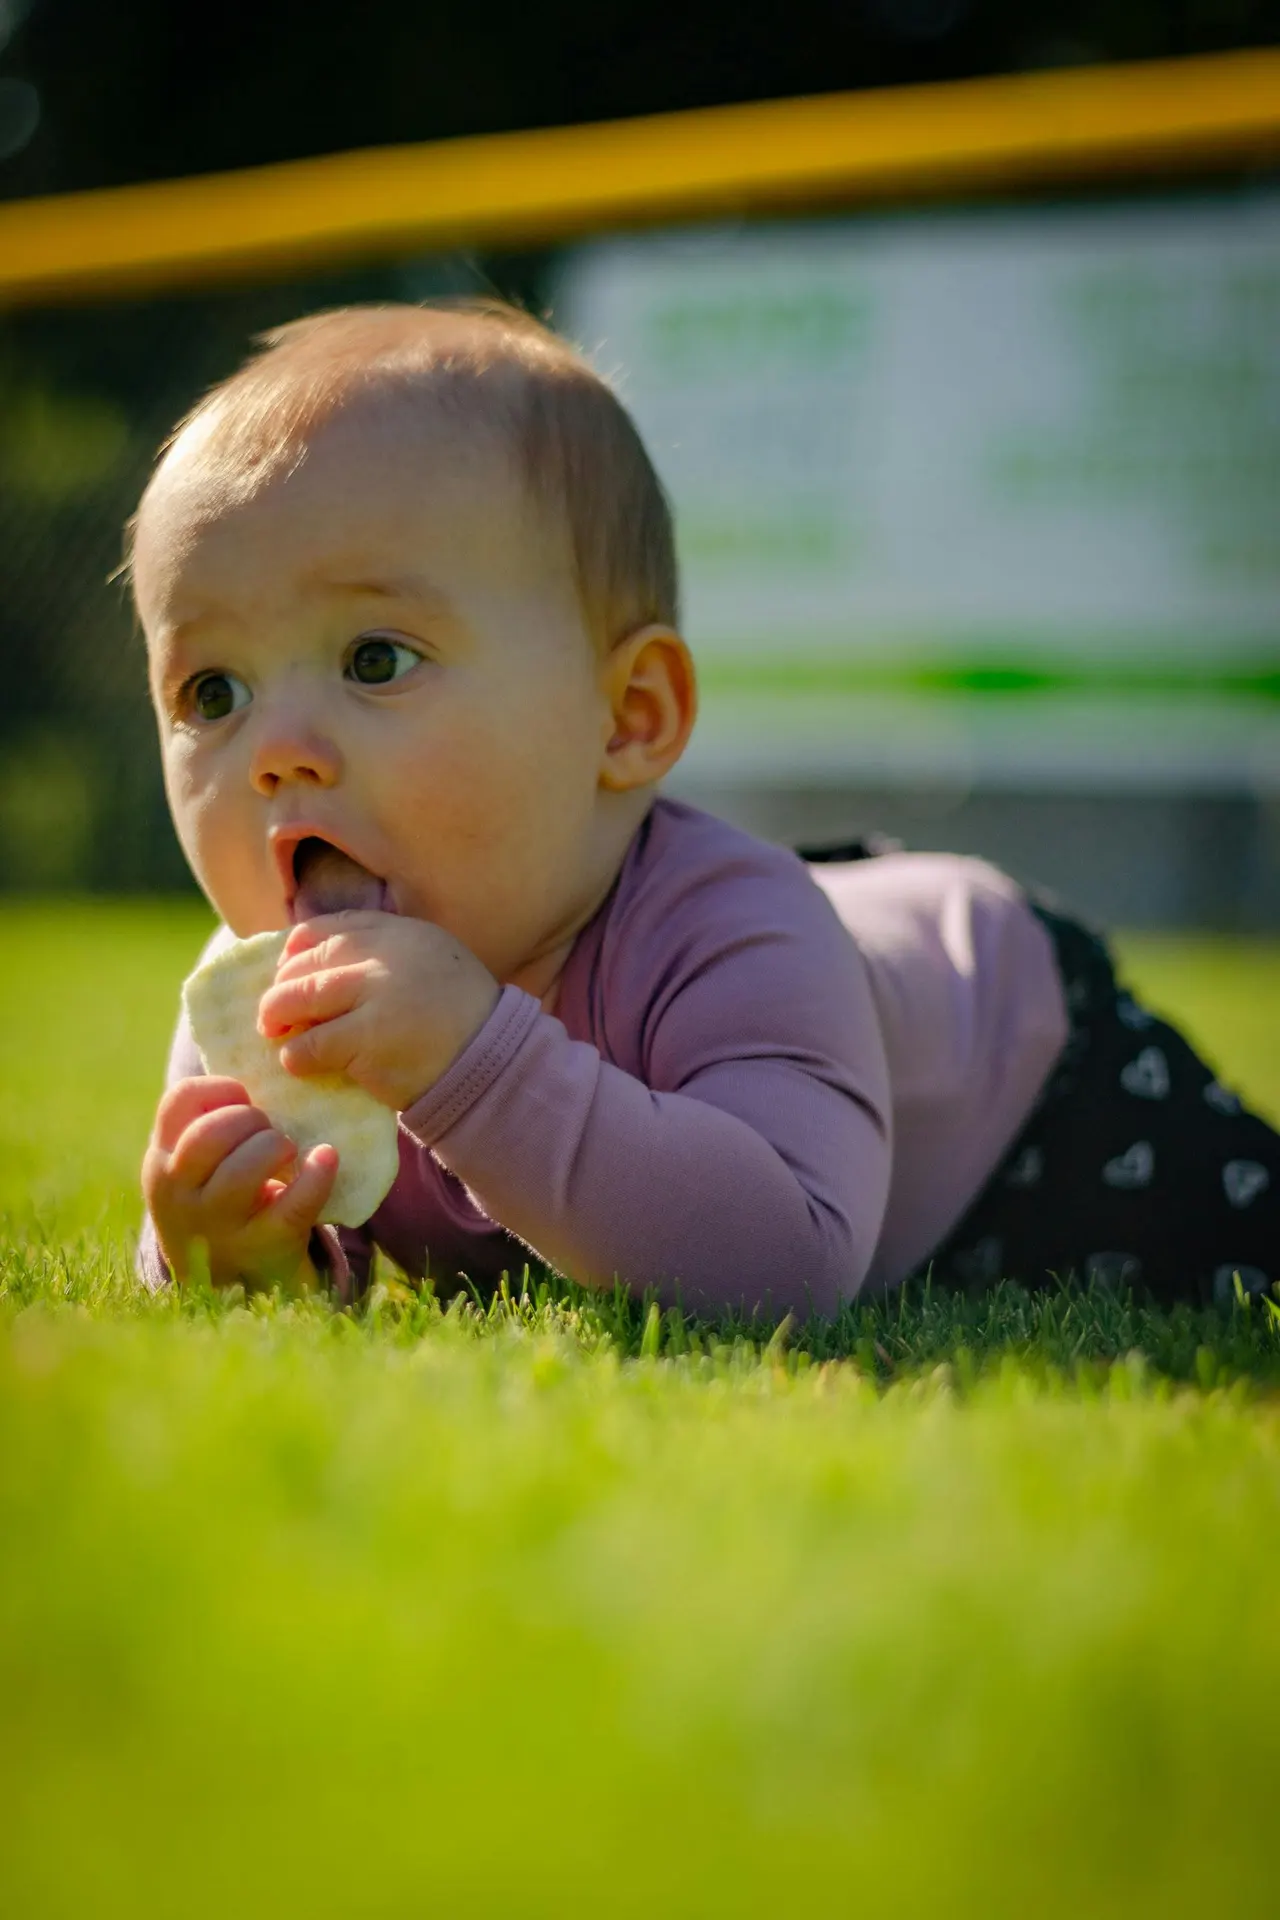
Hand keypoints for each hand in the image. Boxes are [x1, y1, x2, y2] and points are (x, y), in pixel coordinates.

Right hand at [143, 1075, 336, 1289]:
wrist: (231, 1281)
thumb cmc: (220, 1201)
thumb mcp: (194, 1167)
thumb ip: (207, 1123)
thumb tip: (262, 1064)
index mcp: (162, 1161)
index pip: (179, 1102)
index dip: (220, 1089)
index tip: (243, 1100)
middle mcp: (180, 1196)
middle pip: (210, 1135)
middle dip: (251, 1120)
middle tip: (269, 1130)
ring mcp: (218, 1226)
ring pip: (243, 1170)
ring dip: (276, 1147)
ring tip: (287, 1151)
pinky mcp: (262, 1247)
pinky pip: (292, 1205)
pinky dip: (316, 1177)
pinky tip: (327, 1158)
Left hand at [257, 911, 501, 1111]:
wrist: (493, 1064)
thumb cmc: (461, 1022)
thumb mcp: (433, 965)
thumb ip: (387, 957)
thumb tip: (318, 967)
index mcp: (404, 933)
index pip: (334, 929)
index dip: (299, 948)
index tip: (287, 968)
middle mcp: (388, 956)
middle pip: (311, 962)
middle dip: (283, 986)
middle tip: (274, 1012)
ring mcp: (377, 996)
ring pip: (301, 998)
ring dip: (279, 1018)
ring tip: (279, 1036)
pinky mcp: (368, 1039)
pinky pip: (311, 1044)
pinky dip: (296, 1055)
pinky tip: (299, 1063)